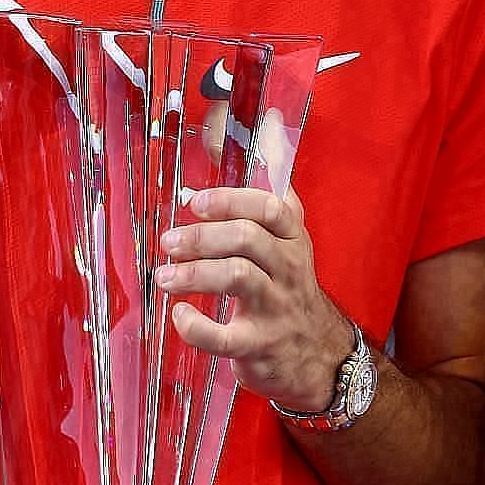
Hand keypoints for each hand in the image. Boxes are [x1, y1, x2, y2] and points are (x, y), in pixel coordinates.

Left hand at [155, 185, 355, 413]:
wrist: (319, 357)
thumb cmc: (290, 291)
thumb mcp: (291, 242)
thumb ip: (273, 194)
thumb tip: (268, 128)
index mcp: (293, 241)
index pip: (270, 208)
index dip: (230, 200)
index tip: (196, 202)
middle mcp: (288, 270)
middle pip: (248, 239)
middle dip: (202, 236)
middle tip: (169, 242)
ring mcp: (275, 308)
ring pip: (237, 278)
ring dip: (194, 273)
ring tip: (165, 277)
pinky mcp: (259, 346)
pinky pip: (224, 337)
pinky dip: (196, 327)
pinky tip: (179, 316)